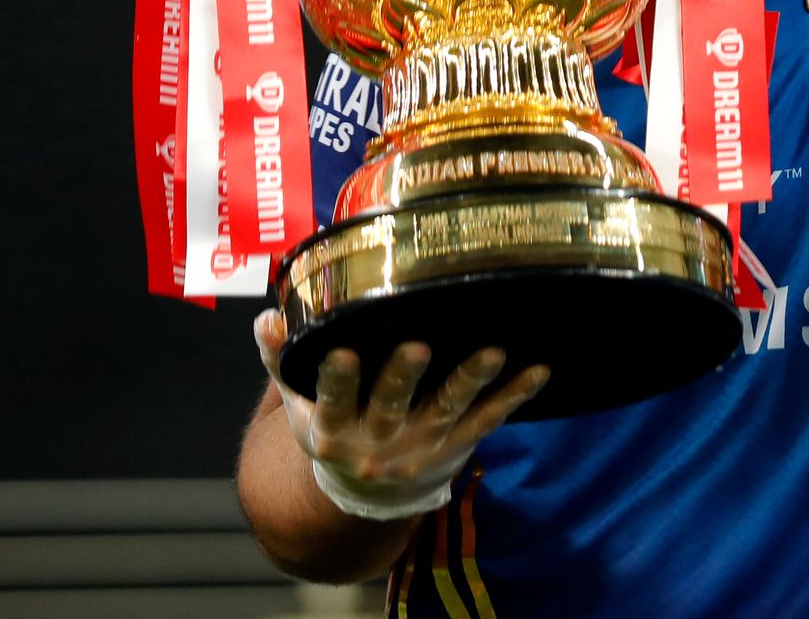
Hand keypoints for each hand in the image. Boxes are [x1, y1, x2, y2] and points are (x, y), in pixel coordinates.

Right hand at [254, 309, 546, 520]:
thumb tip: (269, 316)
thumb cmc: (336, 429)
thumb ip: (282, 361)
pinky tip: (539, 370)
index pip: (333, 400)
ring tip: (493, 352)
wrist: (370, 492)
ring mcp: (422, 443)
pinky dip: (515, 395)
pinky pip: (490, 419)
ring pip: (448, 410)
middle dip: (404, 377)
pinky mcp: (458, 443)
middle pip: (391, 405)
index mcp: (335, 428)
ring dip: (470, 380)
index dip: (338, 379)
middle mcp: (379, 440)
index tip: (344, 352)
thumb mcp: (301, 406)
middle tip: (418, 347)